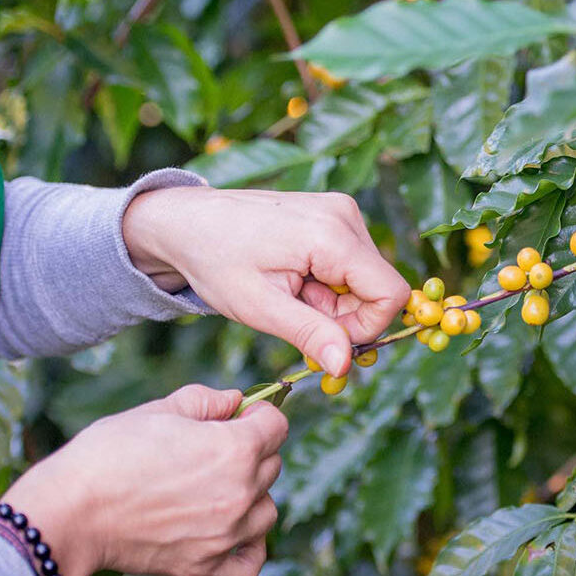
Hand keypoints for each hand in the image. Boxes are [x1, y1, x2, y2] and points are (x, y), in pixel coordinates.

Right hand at [1, 385, 285, 575]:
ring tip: (213, 490)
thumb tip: (235, 400)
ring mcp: (227, 535)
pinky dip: (249, 550)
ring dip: (251, 498)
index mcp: (235, 448)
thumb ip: (205, 401)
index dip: (259, 415)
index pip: (277, 425)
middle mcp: (241, 493)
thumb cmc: (109, 454)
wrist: (71, 512)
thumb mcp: (158, 410)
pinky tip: (230, 534)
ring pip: (267, 511)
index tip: (240, 416)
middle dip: (250, 452)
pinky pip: (252, 564)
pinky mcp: (206, 567)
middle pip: (271, 465)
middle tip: (210, 451)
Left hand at [122, 186, 410, 376]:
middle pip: (378, 287)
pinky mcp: (332, 213)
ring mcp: (340, 210)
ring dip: (333, 300)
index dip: (365, 328)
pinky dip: (327, 282)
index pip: (389, 294)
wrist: (186, 222)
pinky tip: (292, 278)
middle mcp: (344, 214)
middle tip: (294, 314)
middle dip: (343, 315)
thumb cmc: (215, 260)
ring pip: (365, 277)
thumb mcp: (260, 308)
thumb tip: (346, 365)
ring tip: (288, 292)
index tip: (323, 337)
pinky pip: (351, 261)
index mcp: (331, 235)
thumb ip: (309, 334)